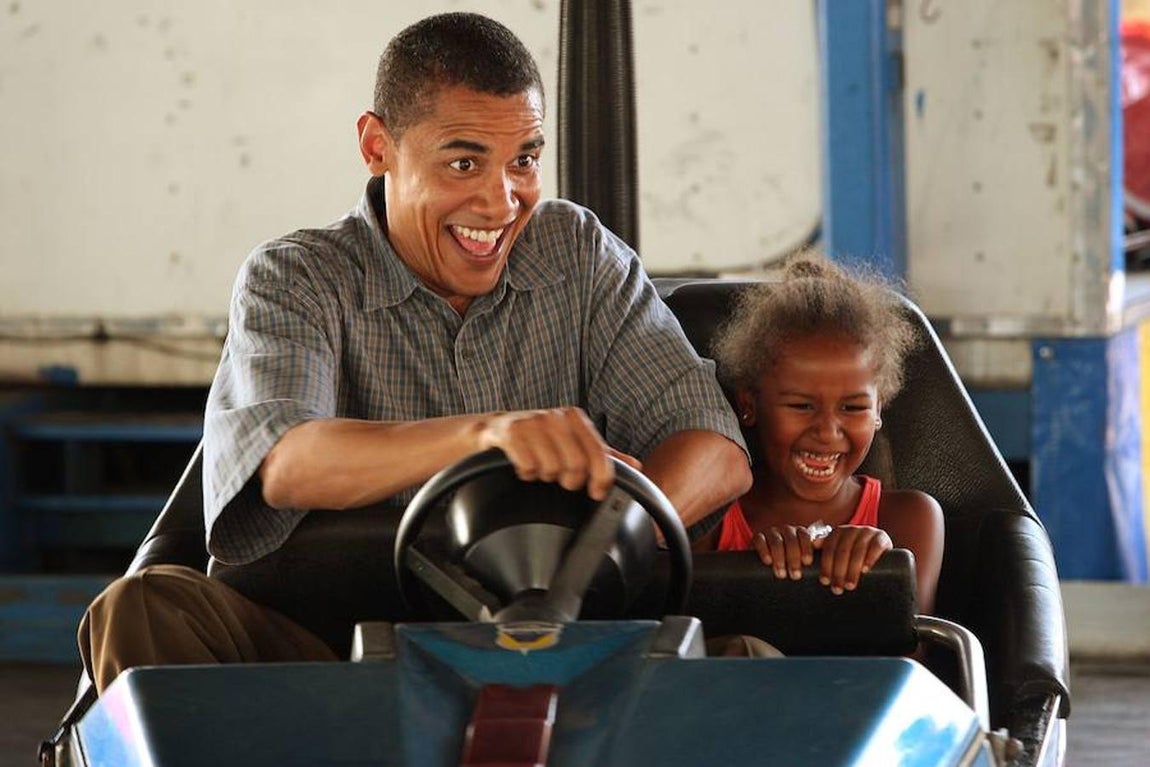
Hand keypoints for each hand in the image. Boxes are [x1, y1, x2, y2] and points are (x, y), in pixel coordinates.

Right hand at [478, 407, 640, 499]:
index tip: (597, 492)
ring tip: (540, 469)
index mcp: (575, 418)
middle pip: (576, 465)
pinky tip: (524, 468)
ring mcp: (531, 423)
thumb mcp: (574, 441)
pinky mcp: (510, 433)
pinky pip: (527, 467)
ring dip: (545, 477)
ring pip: (551, 468)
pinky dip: (526, 475)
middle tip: (561, 479)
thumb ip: (604, 454)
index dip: (601, 478)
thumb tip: (636, 465)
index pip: (599, 453)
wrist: (496, 429)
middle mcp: (555, 416)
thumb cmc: (540, 438)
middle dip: (569, 481)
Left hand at [751, 524, 891, 592]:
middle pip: (842, 550)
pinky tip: (866, 569)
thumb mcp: (838, 556)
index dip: (826, 565)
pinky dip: (870, 557)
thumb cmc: (853, 559)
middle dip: (838, 571)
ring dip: (852, 569)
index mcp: (838, 533)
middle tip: (836, 590)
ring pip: (858, 550)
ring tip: (849, 586)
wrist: (881, 554)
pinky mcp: (883, 538)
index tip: (824, 582)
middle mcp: (852, 529)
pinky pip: (876, 545)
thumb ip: (823, 555)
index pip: (829, 548)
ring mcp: (868, 532)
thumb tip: (799, 558)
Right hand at [751, 525, 815, 580]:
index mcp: (799, 533)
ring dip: (779, 558)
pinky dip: (764, 551)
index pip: (805, 536)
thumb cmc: (791, 564)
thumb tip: (823, 557)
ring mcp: (771, 532)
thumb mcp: (802, 560)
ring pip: (776, 541)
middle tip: (795, 575)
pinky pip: (760, 540)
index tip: (807, 562)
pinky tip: (768, 561)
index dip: (806, 548)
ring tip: (781, 574)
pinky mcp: (758, 537)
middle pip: (791, 540)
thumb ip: (812, 557)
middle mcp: (786, 530)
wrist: (768, 563)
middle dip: (793, 558)